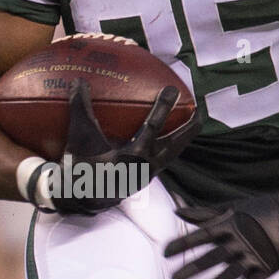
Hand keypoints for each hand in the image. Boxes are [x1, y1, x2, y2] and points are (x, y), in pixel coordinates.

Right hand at [45, 78, 199, 214]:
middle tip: (199, 108)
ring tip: (190, 122)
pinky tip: (167, 138)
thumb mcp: (80, 136)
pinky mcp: (145, 177)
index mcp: (134, 156)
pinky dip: (170, 146)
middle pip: (178, 142)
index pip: (154, 127)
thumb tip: (79, 80)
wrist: (79, 198)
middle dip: (191, 125)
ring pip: (174, 152)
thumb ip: (81, 107)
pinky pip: (165, 158)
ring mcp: (148, 173)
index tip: (172, 89)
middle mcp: (147, 165)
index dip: (164, 106)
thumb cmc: (80, 167)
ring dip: (183, 136)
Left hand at [163, 189, 278, 278]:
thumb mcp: (232, 208)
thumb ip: (205, 214)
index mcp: (229, 226)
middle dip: (191, 269)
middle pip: (210, 258)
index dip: (182, 245)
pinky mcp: (267, 268)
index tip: (165, 254)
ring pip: (228, 275)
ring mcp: (253, 256)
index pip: (200, 236)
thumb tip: (178, 212)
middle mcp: (239, 242)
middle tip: (172, 278)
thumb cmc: (260, 209)